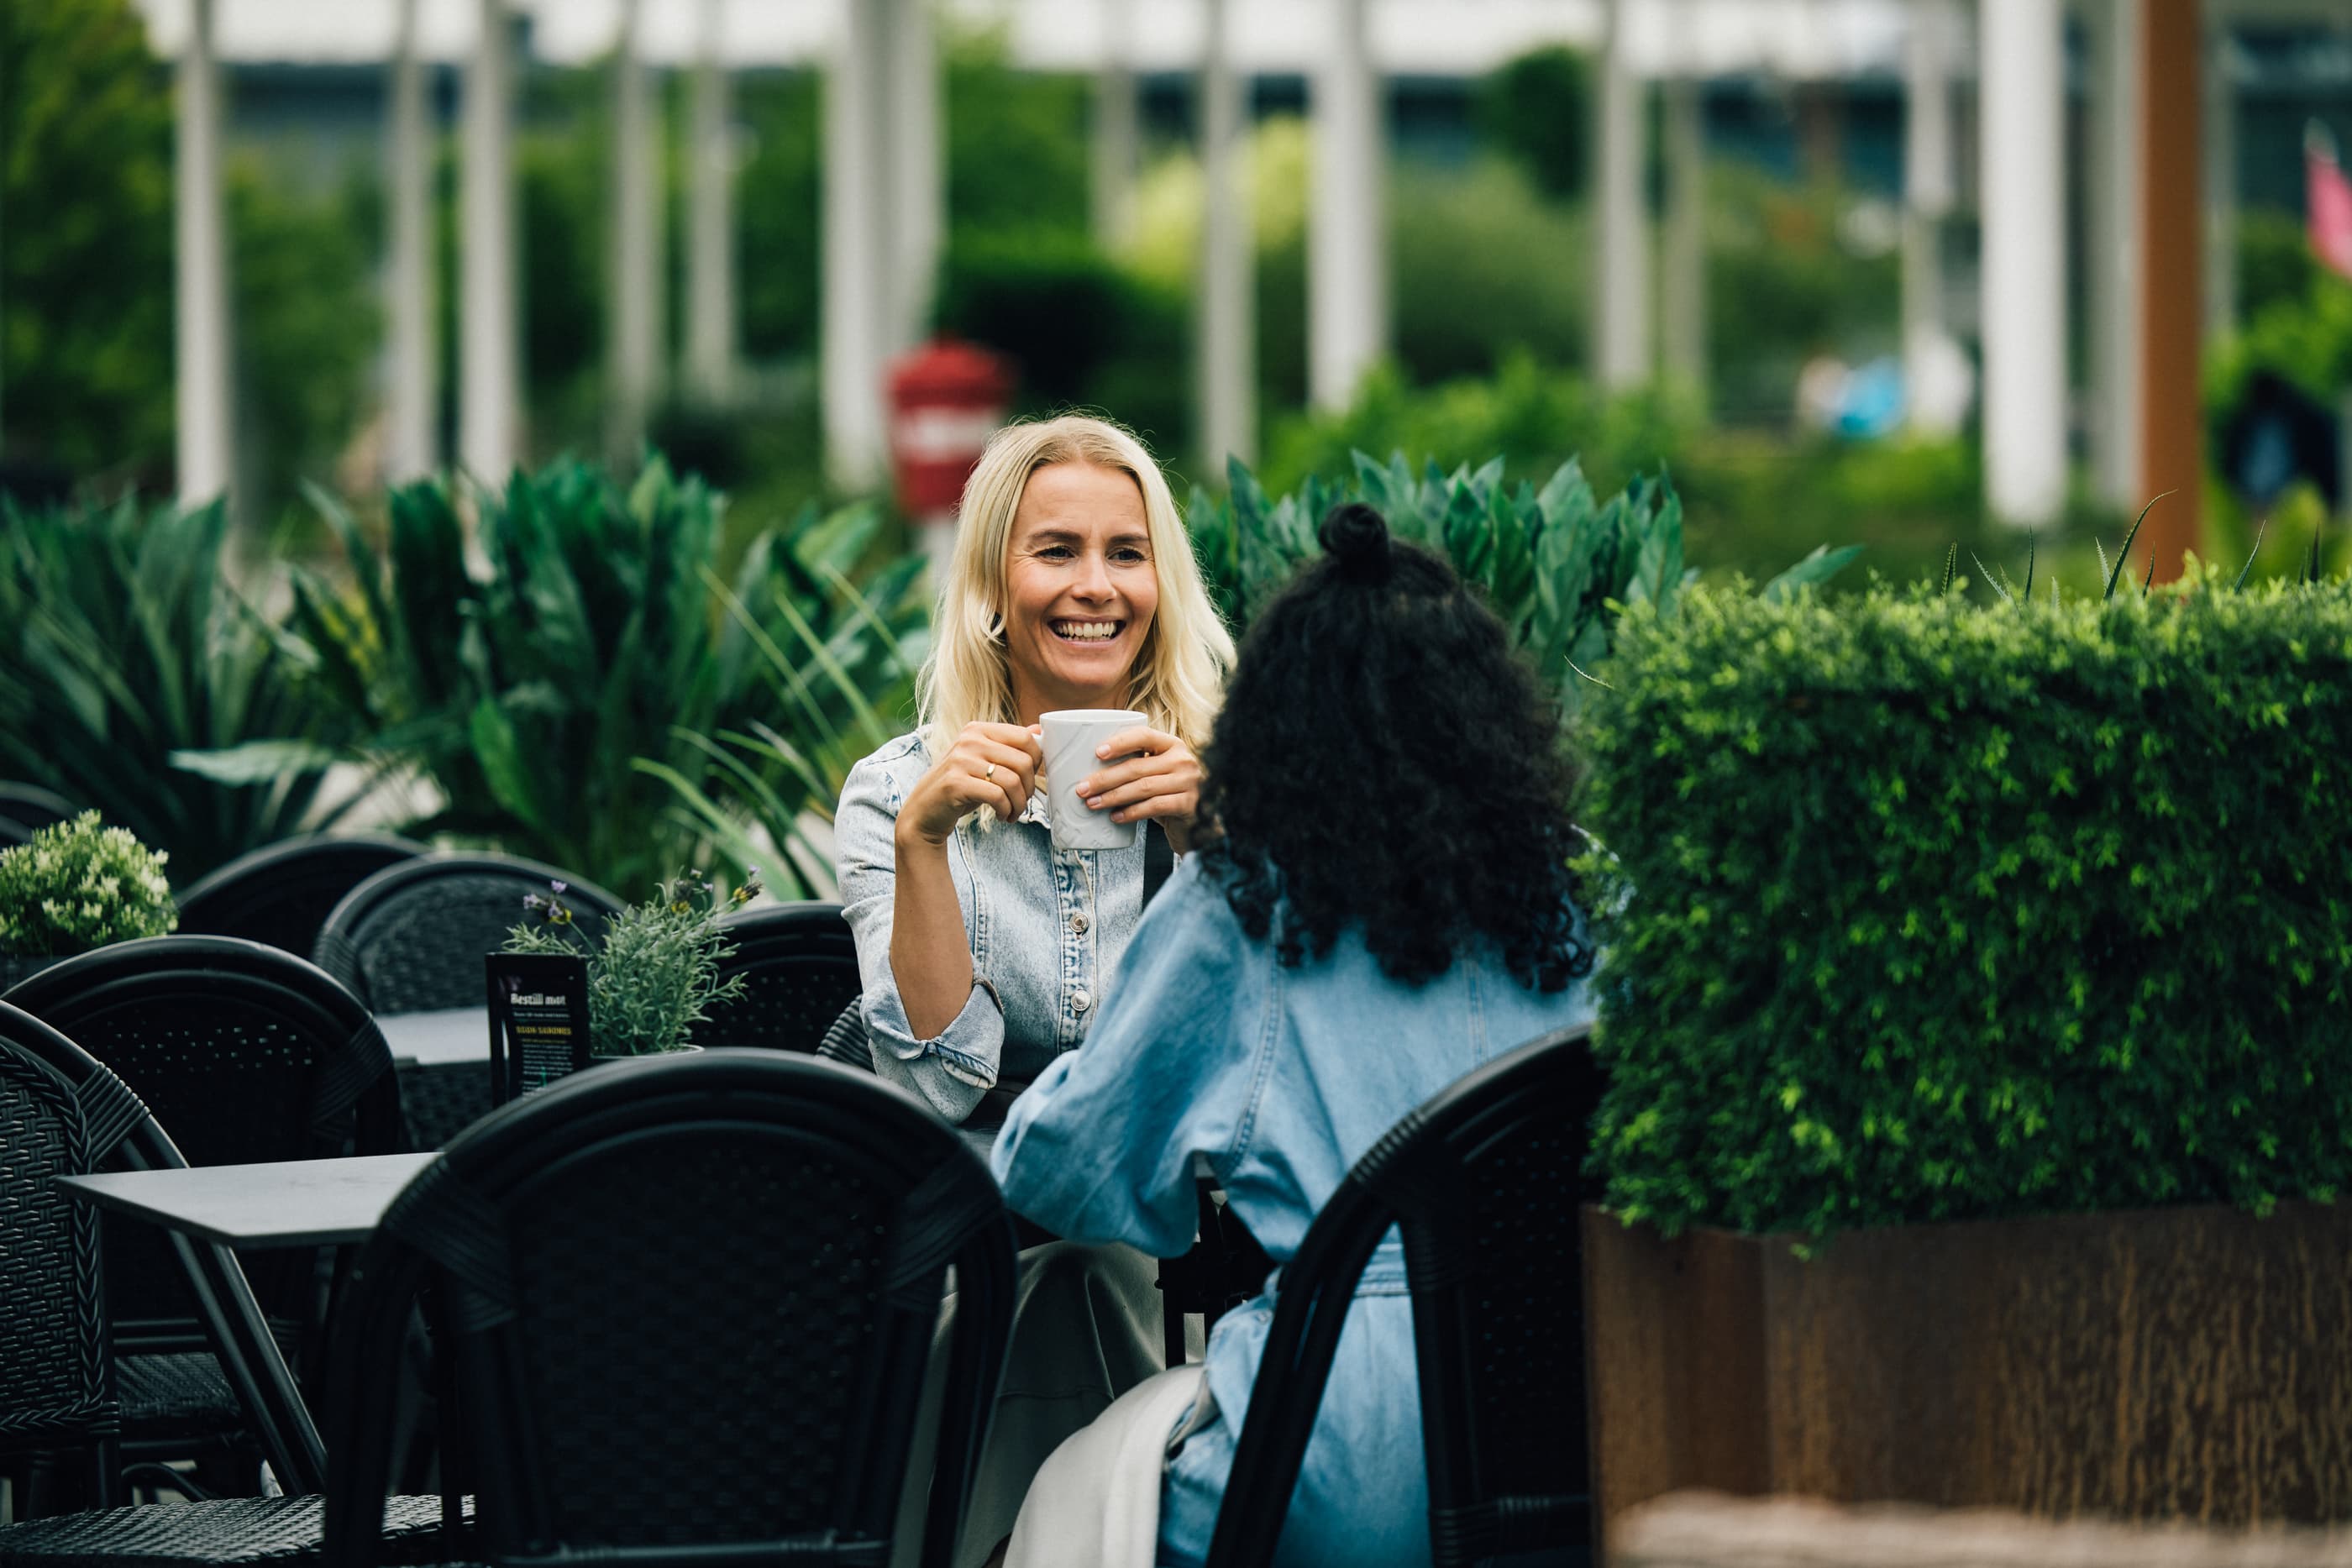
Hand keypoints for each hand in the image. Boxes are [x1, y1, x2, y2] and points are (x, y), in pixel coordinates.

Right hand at [898, 722, 1043, 847]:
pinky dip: (1005, 810)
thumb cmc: (961, 786)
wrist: (925, 811)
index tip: (1030, 779)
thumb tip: (1039, 730)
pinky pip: (997, 796)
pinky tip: (1001, 816)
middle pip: (1023, 761)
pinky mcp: (955, 783)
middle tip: (1021, 801)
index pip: (1025, 737)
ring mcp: (960, 760)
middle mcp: (969, 740)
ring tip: (1012, 812)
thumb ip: (1009, 746)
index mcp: (979, 729)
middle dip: (1029, 788)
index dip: (1037, 761)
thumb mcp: (985, 762)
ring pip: (1012, 781)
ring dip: (1018, 804)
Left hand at [1074, 727, 1203, 852]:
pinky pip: (1154, 806)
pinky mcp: (1188, 804)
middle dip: (1105, 778)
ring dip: (1113, 796)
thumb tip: (1092, 771)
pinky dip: (1131, 812)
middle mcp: (1183, 759)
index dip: (1119, 742)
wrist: (1200, 821)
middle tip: (1083, 788)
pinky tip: (1116, 816)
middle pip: (1137, 766)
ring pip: (1143, 787)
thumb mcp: (1158, 773)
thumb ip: (1138, 765)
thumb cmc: (1170, 793)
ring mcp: (1188, 782)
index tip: (1097, 752)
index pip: (1144, 735)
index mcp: (1172, 744)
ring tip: (1093, 803)